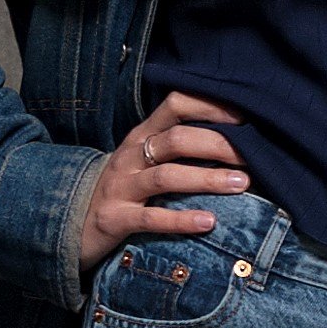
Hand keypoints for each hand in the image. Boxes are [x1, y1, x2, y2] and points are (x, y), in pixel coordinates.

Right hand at [76, 90, 250, 273]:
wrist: (75, 223)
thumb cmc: (126, 188)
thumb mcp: (147, 160)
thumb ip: (181, 148)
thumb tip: (237, 142)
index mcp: (143, 136)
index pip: (175, 104)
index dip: (210, 106)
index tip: (245, 116)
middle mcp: (131, 156)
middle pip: (176, 139)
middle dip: (217, 145)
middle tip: (252, 156)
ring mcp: (121, 186)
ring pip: (166, 176)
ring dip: (207, 178)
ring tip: (240, 184)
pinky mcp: (114, 218)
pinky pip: (150, 217)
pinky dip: (181, 220)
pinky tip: (208, 222)